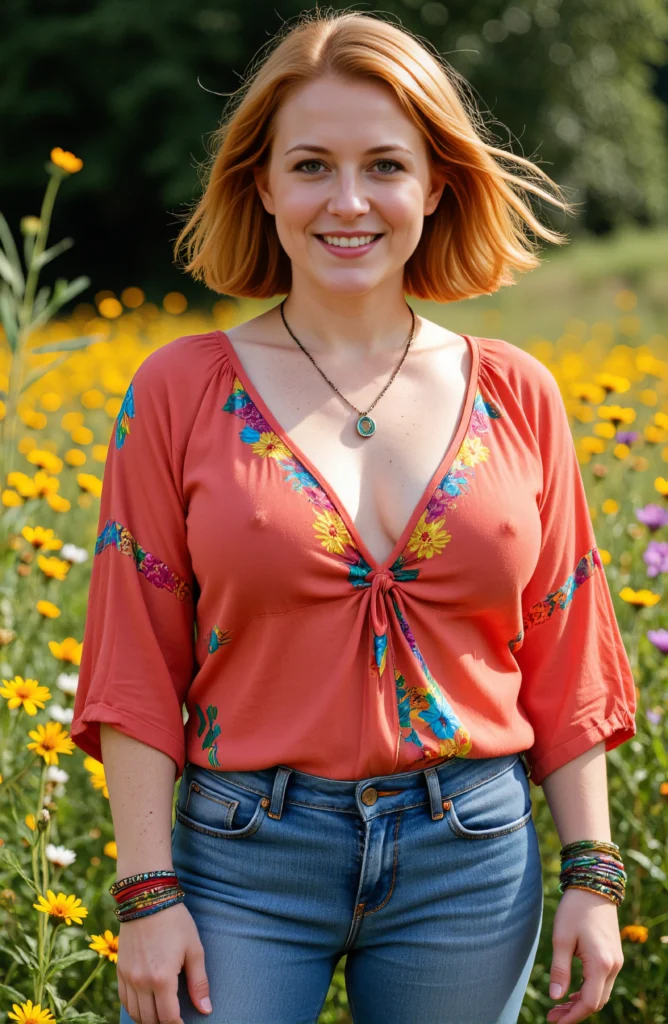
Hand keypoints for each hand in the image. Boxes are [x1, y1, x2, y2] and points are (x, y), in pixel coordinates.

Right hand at [117, 901, 211, 1022]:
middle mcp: (141, 982)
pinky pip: (123, 1000)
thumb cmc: (175, 921)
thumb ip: (199, 982)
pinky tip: (145, 1006)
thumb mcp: (194, 949)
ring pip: (134, 1013)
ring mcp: (127, 977)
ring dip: (148, 1019)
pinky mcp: (119, 970)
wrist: (147, 897)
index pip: (168, 1018)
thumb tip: (206, 1009)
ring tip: (161, 1016)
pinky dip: (134, 1008)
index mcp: (162, 979)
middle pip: (150, 1020)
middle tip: (174, 1020)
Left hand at [547, 887, 623, 1022]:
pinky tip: (571, 991)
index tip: (554, 1021)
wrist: (593, 886)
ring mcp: (616, 961)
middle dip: (575, 1012)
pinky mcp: (613, 956)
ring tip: (558, 1005)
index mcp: (600, 963)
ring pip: (600, 994)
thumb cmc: (574, 910)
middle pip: (596, 1002)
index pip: (589, 1003)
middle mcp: (613, 966)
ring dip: (581, 1003)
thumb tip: (555, 998)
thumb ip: (559, 970)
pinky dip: (587, 991)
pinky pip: (602, 983)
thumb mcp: (561, 939)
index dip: (572, 1016)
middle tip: (552, 1015)